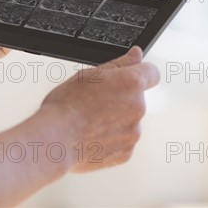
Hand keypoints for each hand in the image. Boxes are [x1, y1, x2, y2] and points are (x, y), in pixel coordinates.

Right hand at [39, 46, 159, 171]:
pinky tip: (91, 136)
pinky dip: (110, 140)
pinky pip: (122, 142)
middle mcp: (139, 107)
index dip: (140, 73)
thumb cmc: (67, 106)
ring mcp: (134, 132)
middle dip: (120, 100)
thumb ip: (120, 63)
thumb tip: (137, 54)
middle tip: (94, 103)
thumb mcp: (90, 74)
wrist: (56, 140)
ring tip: (89, 122)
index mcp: (131, 83)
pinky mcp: (126, 153)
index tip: (127, 78)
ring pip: (128, 121)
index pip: (151, 73)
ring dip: (115, 121)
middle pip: (136, 99)